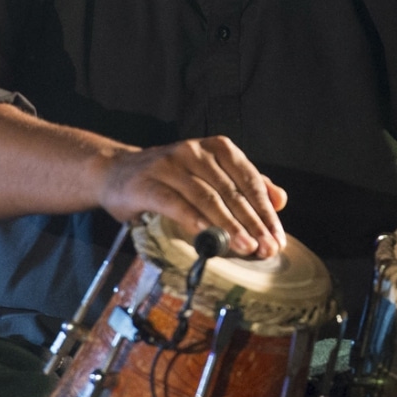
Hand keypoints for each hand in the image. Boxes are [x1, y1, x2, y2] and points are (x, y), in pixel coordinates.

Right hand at [96, 135, 288, 256]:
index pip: (249, 179)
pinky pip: (176, 203)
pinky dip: (195, 221)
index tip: (277, 237)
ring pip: (207, 197)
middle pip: (231, 190)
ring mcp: (169, 164)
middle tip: (267, 248)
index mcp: (216, 148)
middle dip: (252, 222)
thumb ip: (244, 185)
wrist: (116, 172)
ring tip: (246, 248)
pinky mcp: (148, 183)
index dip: (265, 210)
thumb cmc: (169, 177)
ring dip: (229, 225)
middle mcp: (194, 151)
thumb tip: (280, 199)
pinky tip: (208, 239)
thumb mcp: (210, 175)